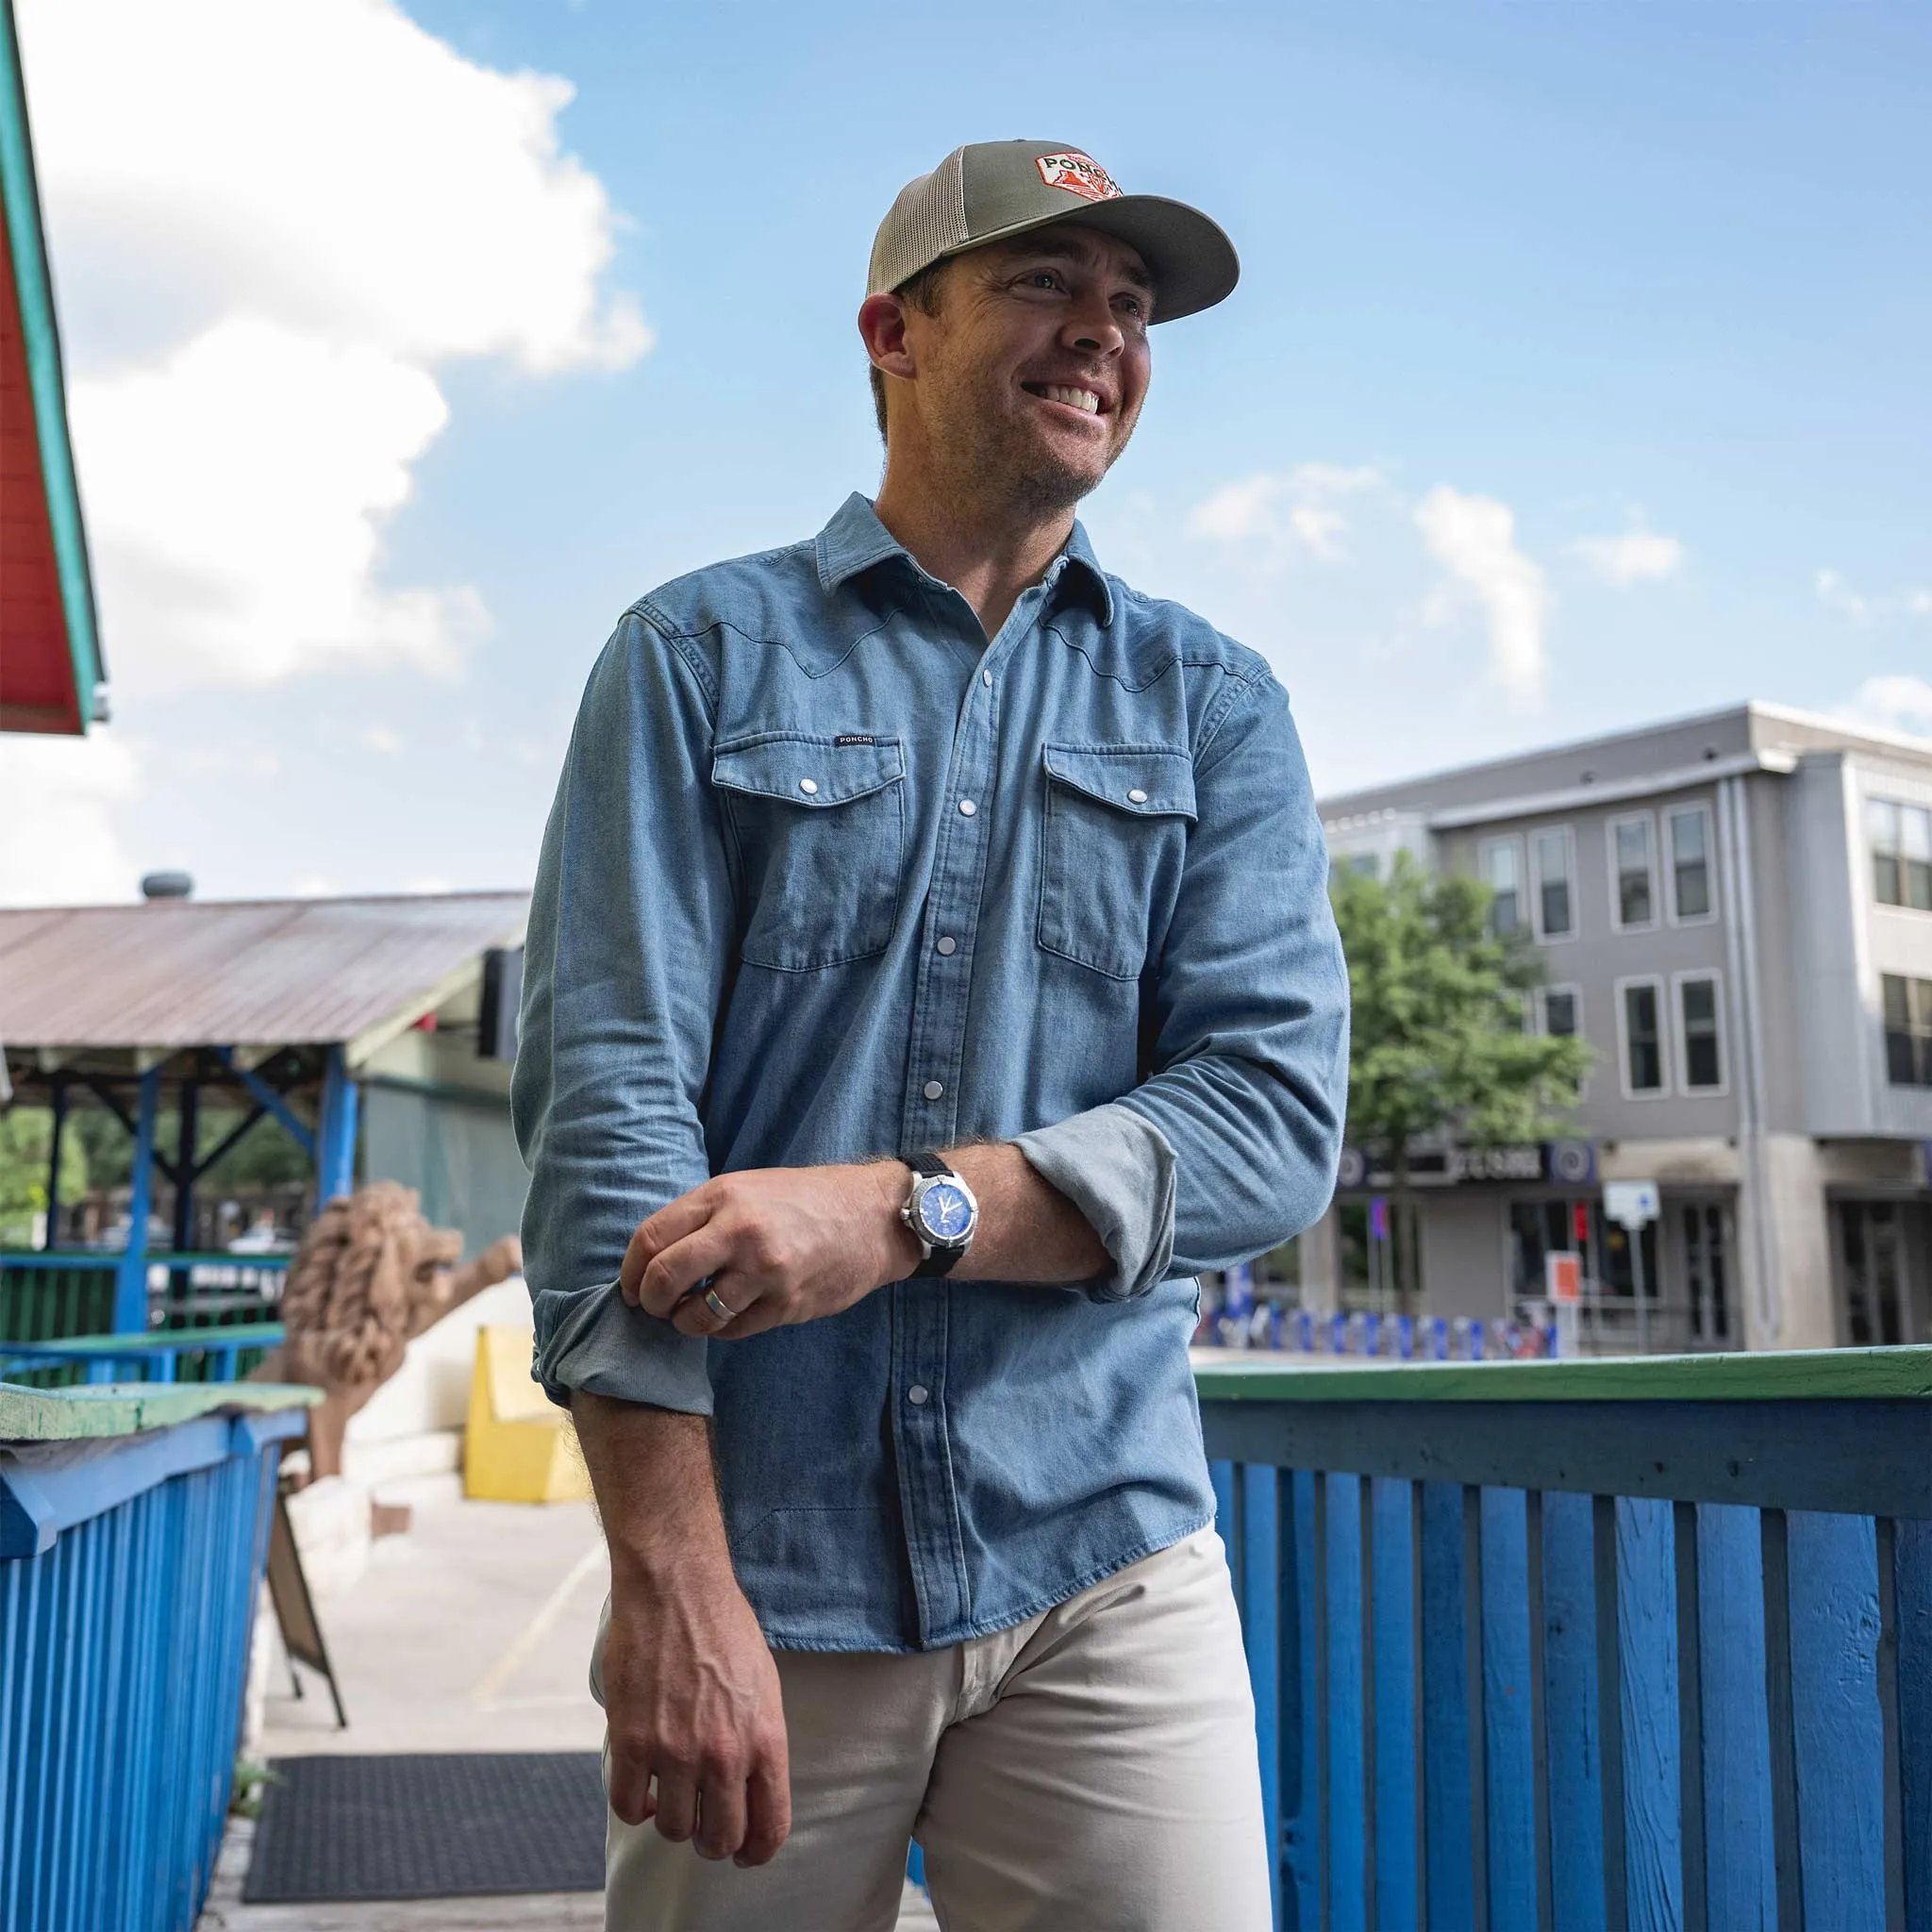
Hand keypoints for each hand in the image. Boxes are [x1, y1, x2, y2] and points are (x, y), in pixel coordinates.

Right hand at [601, 1560, 789, 1864]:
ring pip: (673, 1829)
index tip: (745, 1854)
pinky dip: (637, 1805)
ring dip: (673, 1820)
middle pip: (719, 1838)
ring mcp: (676, 1751)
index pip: (769, 1826)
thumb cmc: (724, 1629)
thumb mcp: (764, 1686)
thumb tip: (750, 1790)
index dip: (756, 1851)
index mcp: (765, 1740)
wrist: (676, 1589)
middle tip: (705, 1824)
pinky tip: (645, 1786)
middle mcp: (723, 1754)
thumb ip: (759, 1742)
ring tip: (673, 1794)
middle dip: (713, 1840)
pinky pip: (629, 1806)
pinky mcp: (632, 1741)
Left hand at [620, 1163, 919, 1338]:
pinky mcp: (787, 1303)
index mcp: (723, 1196)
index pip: (650, 1238)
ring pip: (697, 1316)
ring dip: (686, 1323)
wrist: (872, 1216)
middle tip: (656, 1308)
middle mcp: (740, 1231)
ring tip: (694, 1315)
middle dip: (650, 1302)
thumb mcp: (748, 1188)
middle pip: (664, 1278)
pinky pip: (733, 1330)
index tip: (631, 1288)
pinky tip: (731, 1315)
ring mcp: (765, 1271)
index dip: (629, 1271)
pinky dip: (722, 1329)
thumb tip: (651, 1259)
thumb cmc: (805, 1200)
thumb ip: (702, 1217)